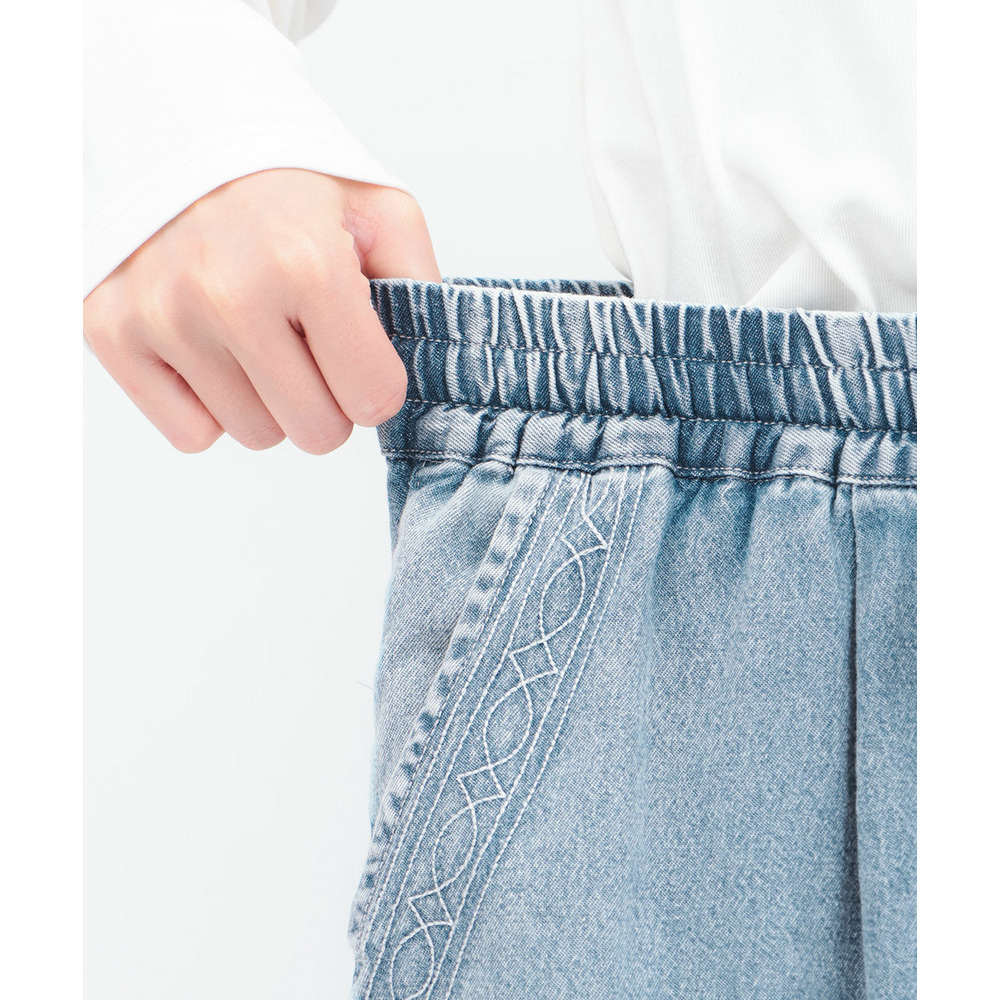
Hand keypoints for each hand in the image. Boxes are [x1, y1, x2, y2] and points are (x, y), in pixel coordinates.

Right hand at [82, 168, 439, 452]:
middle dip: (328, 400)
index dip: (377, 382)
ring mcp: (161, 315)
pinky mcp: (111, 331)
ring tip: (262, 336)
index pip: (373, 400)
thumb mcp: (382, 213)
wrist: (185, 131)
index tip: (361, 349)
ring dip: (270, 402)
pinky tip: (216, 349)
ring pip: (254, 436)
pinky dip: (211, 405)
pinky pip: (191, 433)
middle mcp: (226, 294)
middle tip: (313, 347)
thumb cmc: (291, 182)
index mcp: (305, 262)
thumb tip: (431, 370)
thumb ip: (421, 290)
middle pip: (315, 432)